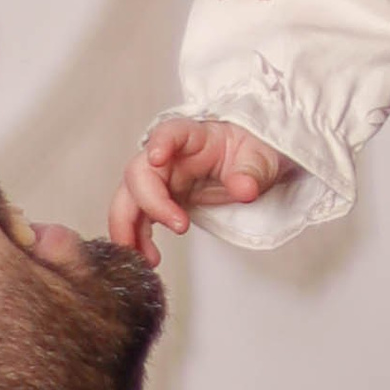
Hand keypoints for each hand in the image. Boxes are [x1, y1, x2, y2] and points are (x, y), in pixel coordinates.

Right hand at [109, 117, 293, 264]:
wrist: (247, 167)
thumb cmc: (248, 154)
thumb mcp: (260, 160)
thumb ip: (251, 172)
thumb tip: (245, 189)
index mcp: (193, 137)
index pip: (170, 132)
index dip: (160, 143)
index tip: (157, 157)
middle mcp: (168, 157)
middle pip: (140, 172)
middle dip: (149, 202)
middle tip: (179, 227)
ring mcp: (159, 179)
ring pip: (129, 199)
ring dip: (129, 228)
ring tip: (147, 257)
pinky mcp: (158, 200)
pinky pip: (137, 219)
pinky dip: (137, 239)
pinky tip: (149, 257)